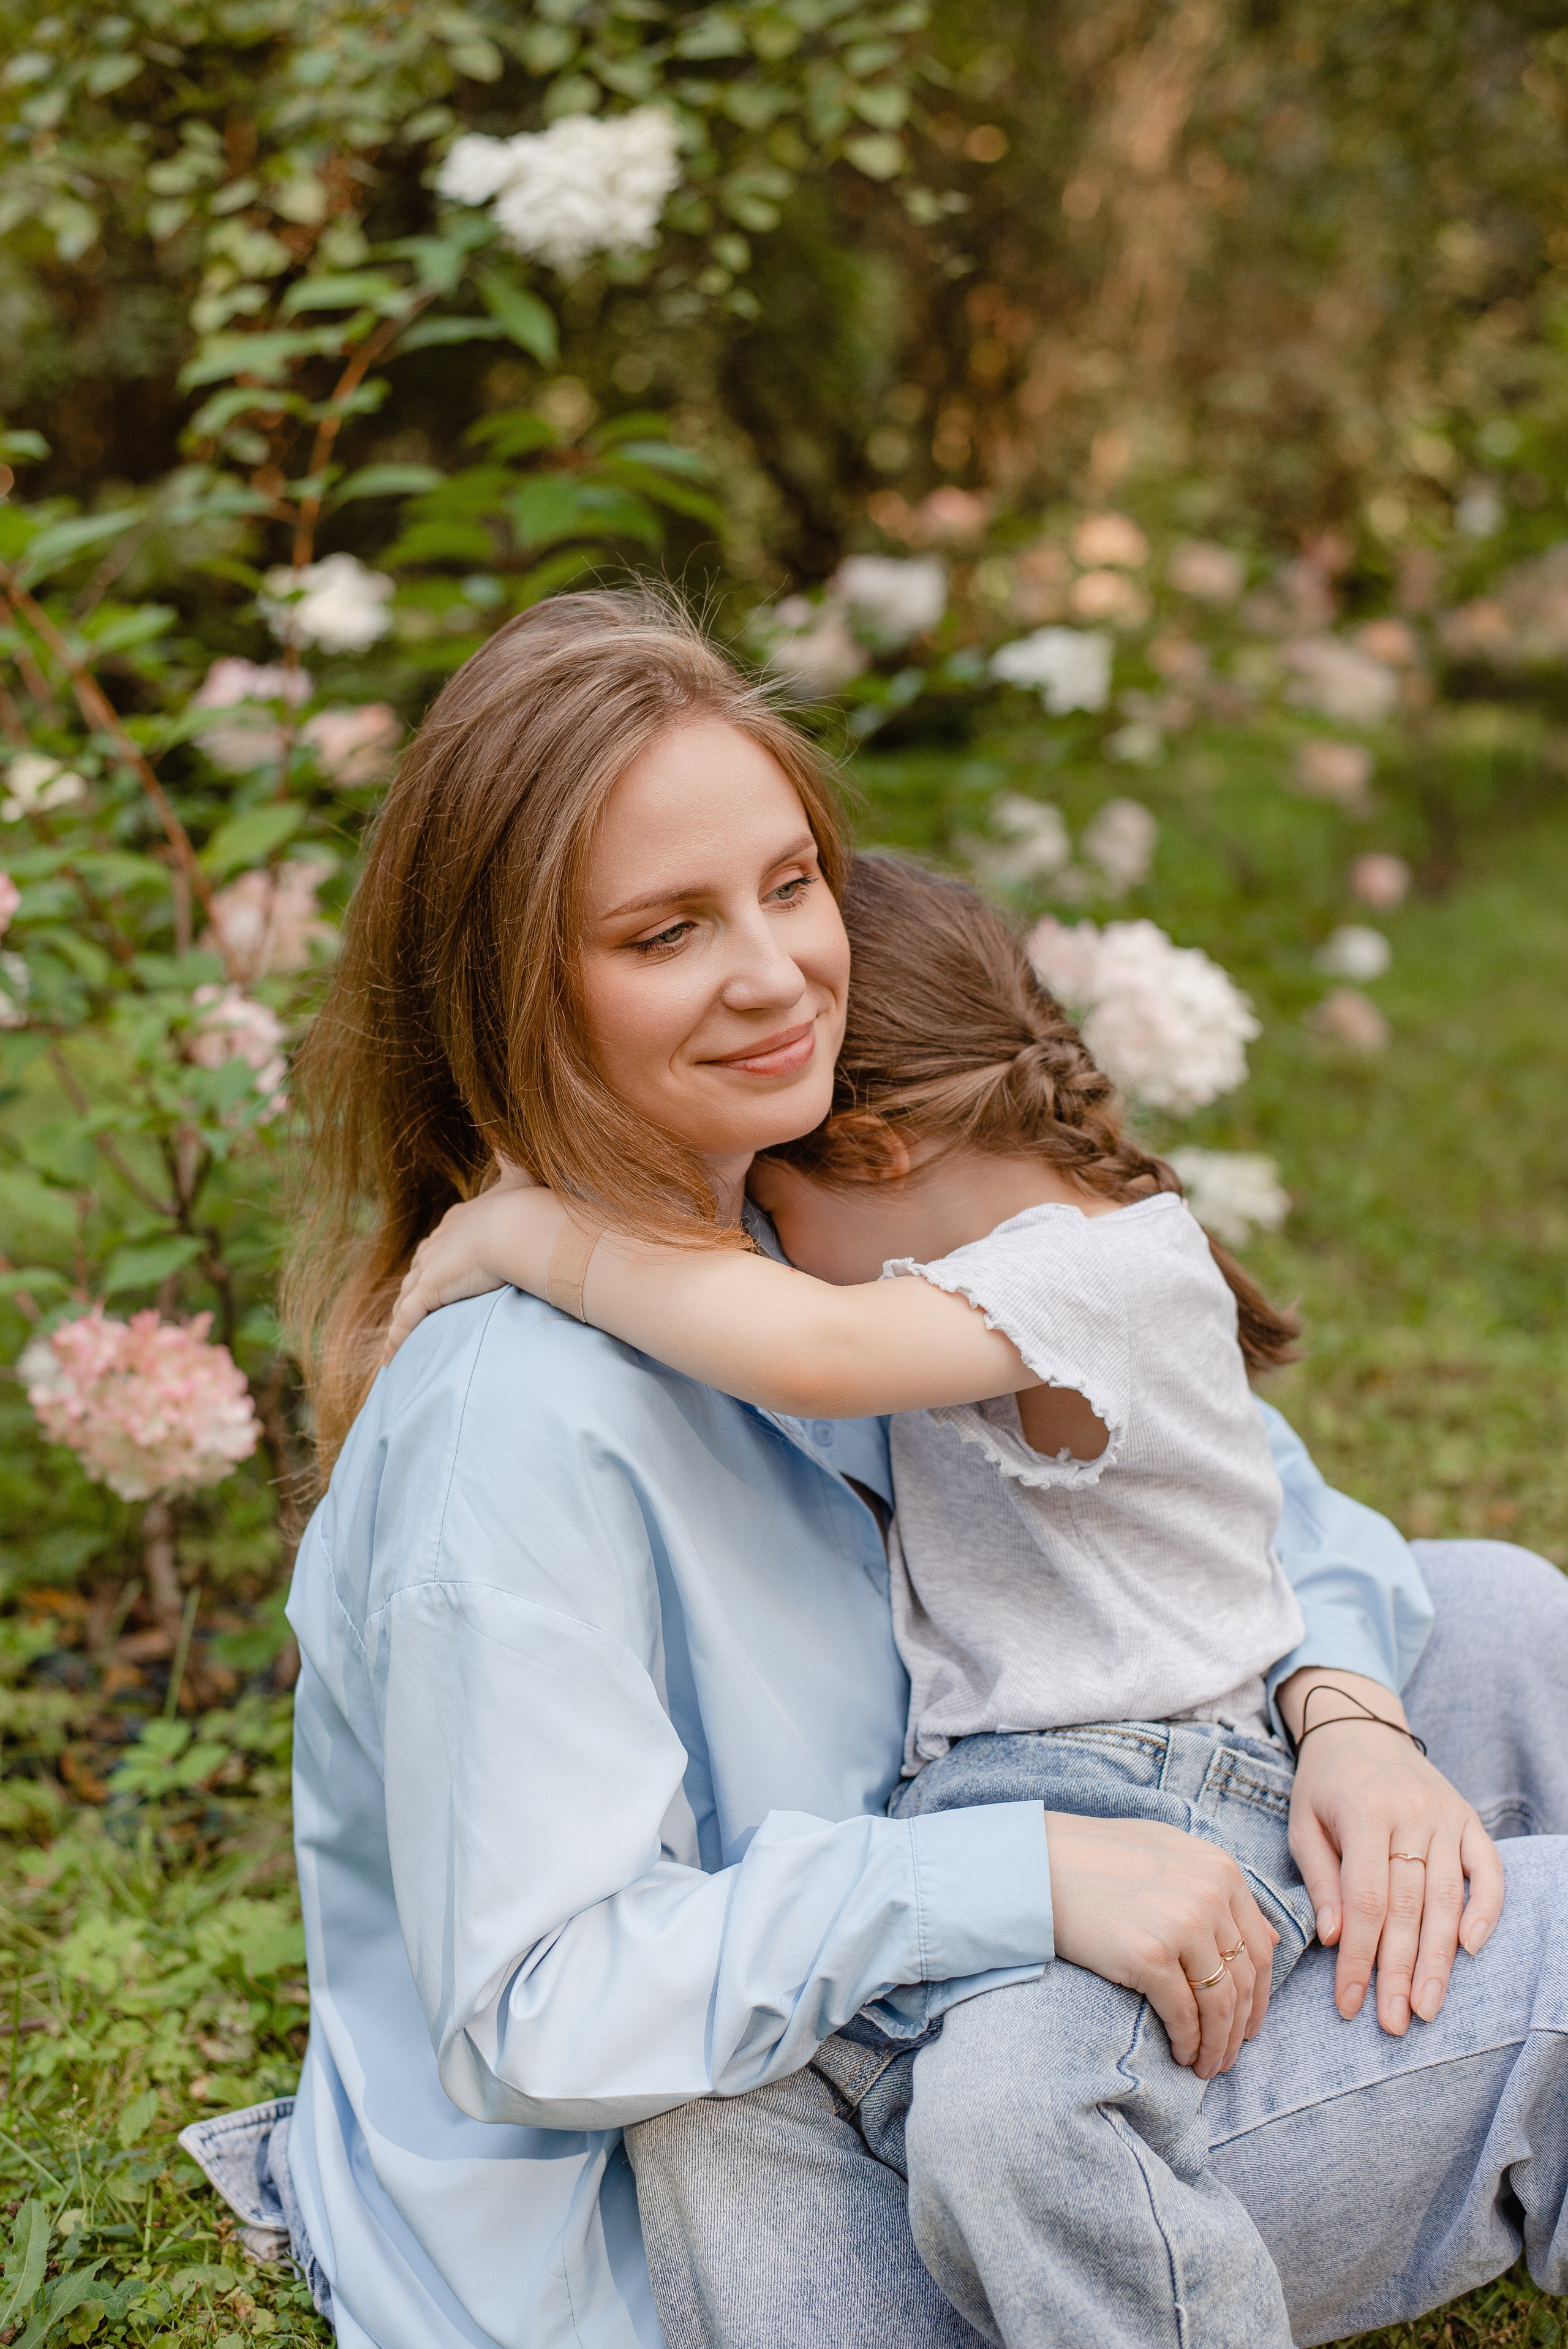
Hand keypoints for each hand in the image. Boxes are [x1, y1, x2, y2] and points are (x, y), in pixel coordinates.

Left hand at [381, 1175, 565, 1361]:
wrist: (514, 1225)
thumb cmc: (522, 1205)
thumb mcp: (519, 1176)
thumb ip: (511, 1157)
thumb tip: (509, 1131)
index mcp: (456, 1223)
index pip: (441, 1244)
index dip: (439, 1257)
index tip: (440, 1268)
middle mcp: (436, 1245)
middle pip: (418, 1270)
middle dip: (415, 1287)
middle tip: (415, 1304)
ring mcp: (429, 1269)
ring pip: (407, 1297)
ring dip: (403, 1316)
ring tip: (400, 1336)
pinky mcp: (428, 1292)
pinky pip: (405, 1322)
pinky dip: (396, 1339)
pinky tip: (390, 1358)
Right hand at [1044, 1811, 1278, 2079]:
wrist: (1038, 1864)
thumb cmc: (1098, 1857)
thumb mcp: (1170, 1852)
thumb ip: (1220, 1888)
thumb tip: (1271, 1938)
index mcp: (1220, 1869)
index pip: (1260, 1947)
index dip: (1260, 1994)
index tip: (1249, 2022)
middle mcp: (1210, 1894)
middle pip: (1244, 1980)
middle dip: (1240, 2027)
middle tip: (1229, 2055)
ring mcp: (1182, 1924)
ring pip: (1219, 2004)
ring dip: (1218, 2044)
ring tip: (1208, 2066)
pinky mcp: (1149, 1956)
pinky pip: (1183, 2015)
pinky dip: (1189, 2043)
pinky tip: (1182, 2055)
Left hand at [1278, 1669, 1504, 2034]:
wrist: (1359, 1726)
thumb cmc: (1324, 1783)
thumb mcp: (1302, 1822)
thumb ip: (1321, 1879)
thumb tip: (1335, 1939)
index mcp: (1364, 1813)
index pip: (1365, 1902)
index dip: (1358, 1958)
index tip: (1349, 2005)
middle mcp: (1411, 1815)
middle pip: (1408, 1908)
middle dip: (1400, 1973)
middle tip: (1395, 2024)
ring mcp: (1445, 1816)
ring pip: (1446, 1899)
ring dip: (1439, 1960)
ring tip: (1428, 2008)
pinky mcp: (1469, 1818)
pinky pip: (1487, 1868)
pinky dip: (1485, 1909)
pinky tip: (1471, 1949)